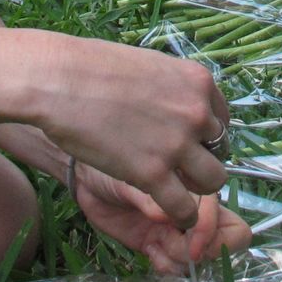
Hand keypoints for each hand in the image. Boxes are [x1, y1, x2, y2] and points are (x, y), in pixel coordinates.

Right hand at [32, 33, 230, 229]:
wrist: (59, 81)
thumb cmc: (92, 69)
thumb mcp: (149, 66)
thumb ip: (171, 88)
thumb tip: (176, 105)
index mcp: (198, 82)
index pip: (222, 119)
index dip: (205, 136)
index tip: (190, 144)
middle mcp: (196, 112)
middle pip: (221, 150)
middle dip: (202, 160)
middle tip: (179, 166)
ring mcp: (177, 144)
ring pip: (213, 181)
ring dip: (197, 188)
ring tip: (177, 190)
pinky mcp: (152, 173)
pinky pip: (184, 207)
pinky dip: (181, 215)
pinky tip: (171, 213)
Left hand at [72, 166, 251, 273]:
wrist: (84, 175)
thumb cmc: (108, 158)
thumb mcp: (126, 174)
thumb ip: (148, 197)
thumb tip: (166, 216)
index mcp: (194, 182)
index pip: (224, 211)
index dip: (212, 233)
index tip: (193, 248)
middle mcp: (193, 206)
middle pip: (231, 236)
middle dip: (205, 248)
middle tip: (174, 245)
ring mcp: (178, 226)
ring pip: (204, 256)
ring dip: (182, 258)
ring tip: (155, 246)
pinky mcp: (160, 243)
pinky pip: (178, 266)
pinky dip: (168, 266)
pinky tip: (149, 252)